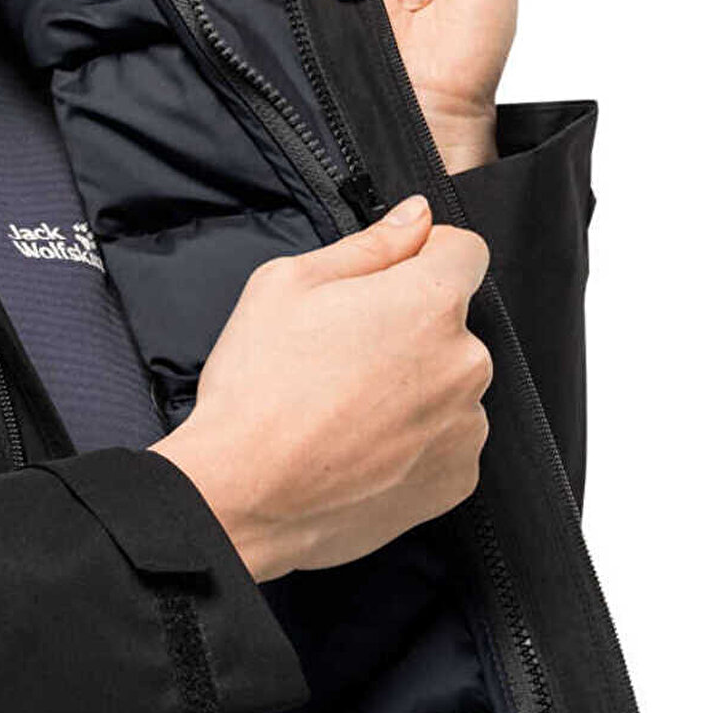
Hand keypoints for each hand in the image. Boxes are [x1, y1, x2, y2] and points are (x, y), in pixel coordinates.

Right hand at [152, 196, 493, 580]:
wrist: (245, 495)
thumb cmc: (258, 387)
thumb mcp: (289, 284)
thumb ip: (370, 245)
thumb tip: (415, 218)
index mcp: (430, 303)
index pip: (464, 250)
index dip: (424, 254)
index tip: (390, 278)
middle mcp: (465, 363)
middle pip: (451, 324)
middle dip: (409, 327)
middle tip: (342, 353)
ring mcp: (466, 427)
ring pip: (448, 384)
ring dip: (413, 387)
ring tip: (344, 408)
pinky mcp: (458, 480)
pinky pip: (446, 440)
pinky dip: (414, 439)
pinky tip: (359, 445)